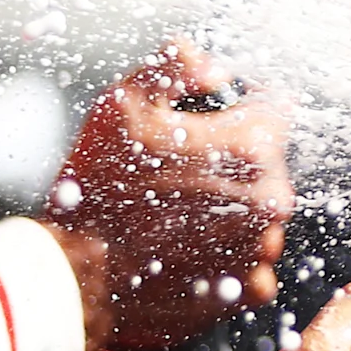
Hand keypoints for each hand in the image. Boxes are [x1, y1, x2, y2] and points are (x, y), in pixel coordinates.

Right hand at [47, 44, 294, 350]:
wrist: (75, 273)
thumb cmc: (97, 186)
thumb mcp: (124, 102)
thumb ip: (177, 64)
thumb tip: (214, 62)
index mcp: (255, 146)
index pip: (276, 106)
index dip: (240, 104)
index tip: (209, 117)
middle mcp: (273, 199)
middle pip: (268, 161)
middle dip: (232, 158)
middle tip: (179, 170)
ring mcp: (263, 247)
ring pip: (261, 211)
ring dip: (231, 207)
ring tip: (177, 212)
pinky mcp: (249, 289)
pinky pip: (254, 261)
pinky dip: (227, 254)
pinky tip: (187, 248)